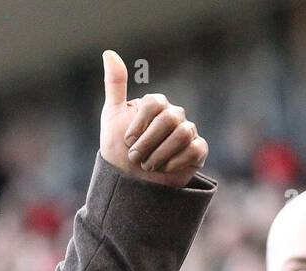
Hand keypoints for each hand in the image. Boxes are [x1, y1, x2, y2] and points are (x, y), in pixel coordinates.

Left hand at [100, 49, 207, 186]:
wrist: (127, 183)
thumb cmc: (117, 150)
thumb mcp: (111, 117)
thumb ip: (114, 85)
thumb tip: (109, 52)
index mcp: (156, 105)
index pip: (154, 103)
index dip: (139, 125)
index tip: (127, 141)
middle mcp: (174, 115)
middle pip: (170, 119)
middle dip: (147, 143)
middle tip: (135, 158)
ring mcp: (188, 132)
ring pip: (183, 135)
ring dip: (159, 155)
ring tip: (147, 166)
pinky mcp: (197, 151)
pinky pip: (195, 150)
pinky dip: (176, 162)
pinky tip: (163, 169)